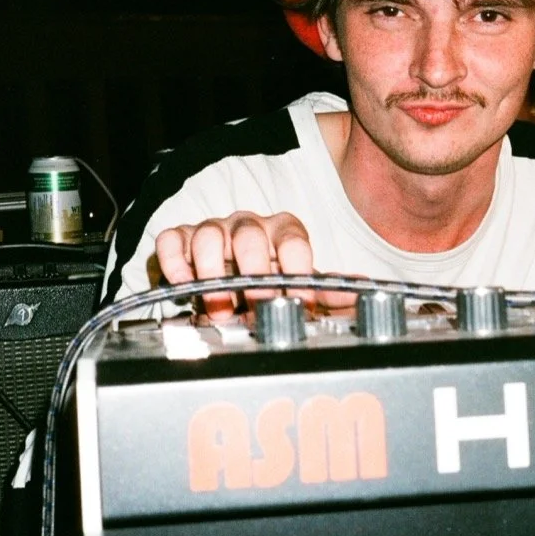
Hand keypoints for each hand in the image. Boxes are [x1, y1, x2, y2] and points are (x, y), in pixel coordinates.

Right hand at [155, 211, 352, 319]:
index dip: (296, 271)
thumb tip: (362, 288)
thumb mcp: (300, 286)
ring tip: (220, 309)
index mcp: (283, 232)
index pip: (293, 240)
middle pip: (249, 235)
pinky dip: (175, 262)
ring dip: (213, 275)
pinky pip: (172, 240)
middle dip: (253, 275)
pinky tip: (183, 285)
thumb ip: (330, 289)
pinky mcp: (181, 239)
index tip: (298, 303)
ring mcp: (214, 229)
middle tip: (256, 307)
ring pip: (209, 235)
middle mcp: (249, 225)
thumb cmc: (270, 282)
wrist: (232, 280)